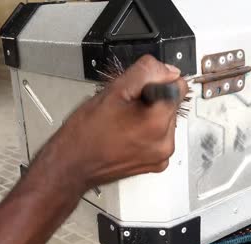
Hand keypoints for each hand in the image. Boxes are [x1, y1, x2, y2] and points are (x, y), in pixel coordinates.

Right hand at [40, 55, 188, 191]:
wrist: (72, 165)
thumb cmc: (86, 132)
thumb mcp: (114, 90)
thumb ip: (146, 72)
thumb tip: (169, 71)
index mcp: (158, 123)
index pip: (178, 86)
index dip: (155, 82)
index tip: (136, 92)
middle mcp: (166, 143)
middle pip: (172, 104)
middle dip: (152, 100)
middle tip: (125, 109)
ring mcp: (162, 157)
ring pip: (166, 120)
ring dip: (150, 116)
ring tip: (124, 123)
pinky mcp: (157, 164)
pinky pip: (160, 137)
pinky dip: (148, 133)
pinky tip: (127, 135)